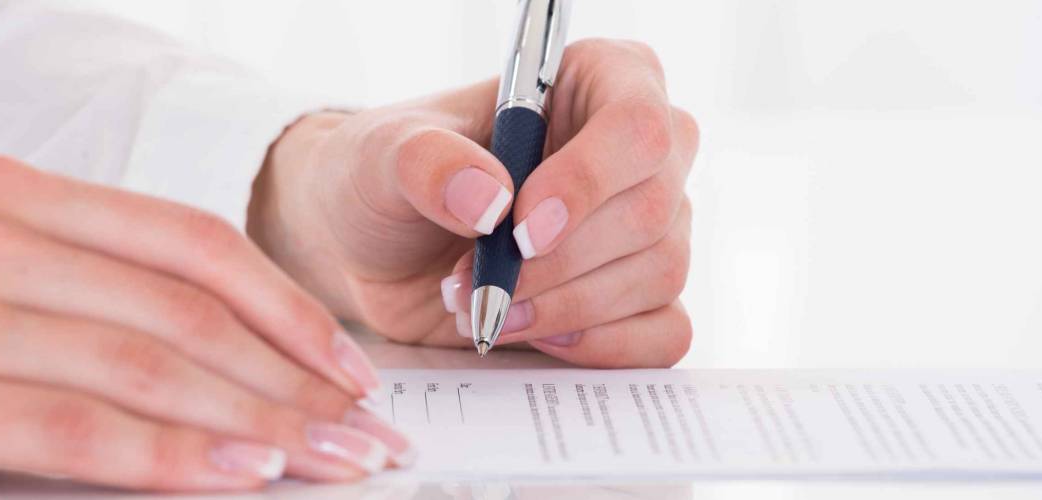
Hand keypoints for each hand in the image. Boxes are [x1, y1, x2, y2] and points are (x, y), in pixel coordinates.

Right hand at [0, 157, 411, 491]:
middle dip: (294, 380)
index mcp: (11, 193)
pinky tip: (241, 476)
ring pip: (147, 364)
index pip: (194, 244)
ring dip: (259, 422)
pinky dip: (170, 454)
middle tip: (367, 432)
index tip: (353, 369)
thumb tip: (249, 370)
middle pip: (187, 308)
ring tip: (333, 462)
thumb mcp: (5, 295)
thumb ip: (103, 306)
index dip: (289, 310)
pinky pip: (74, 426)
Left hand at [250, 39, 697, 366]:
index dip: (587, 183)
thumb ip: (427, 163)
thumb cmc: (388, 177)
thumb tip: (491, 200)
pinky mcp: (640, 296)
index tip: (521, 230)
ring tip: (485, 308)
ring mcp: (652, 225)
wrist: (376, 248)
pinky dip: (598, 346)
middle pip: (651, 210)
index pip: (635, 125)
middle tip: (475, 283)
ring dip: (564, 307)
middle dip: (556, 264)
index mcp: (599, 81)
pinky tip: (534, 332)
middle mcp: (640, 151)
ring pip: (659, 273)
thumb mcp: (383, 154)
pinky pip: (666, 332)